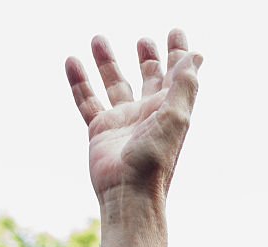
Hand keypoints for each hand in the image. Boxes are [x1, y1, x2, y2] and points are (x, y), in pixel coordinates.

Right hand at [64, 29, 201, 246]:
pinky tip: (72, 60)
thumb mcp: (175, 118)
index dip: (179, 53)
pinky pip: (87, 99)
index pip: (177, 74)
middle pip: (149, 78)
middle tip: (145, 38)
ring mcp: (123, 121)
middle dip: (149, 57)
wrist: (129, 193)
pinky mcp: (100, 129)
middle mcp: (148, 113)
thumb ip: (183, 86)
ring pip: (115, 84)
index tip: (176, 32)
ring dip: (108, 62)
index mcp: (170, 109)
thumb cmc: (156, 160)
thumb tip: (195, 56)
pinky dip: (79, 80)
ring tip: (98, 37)